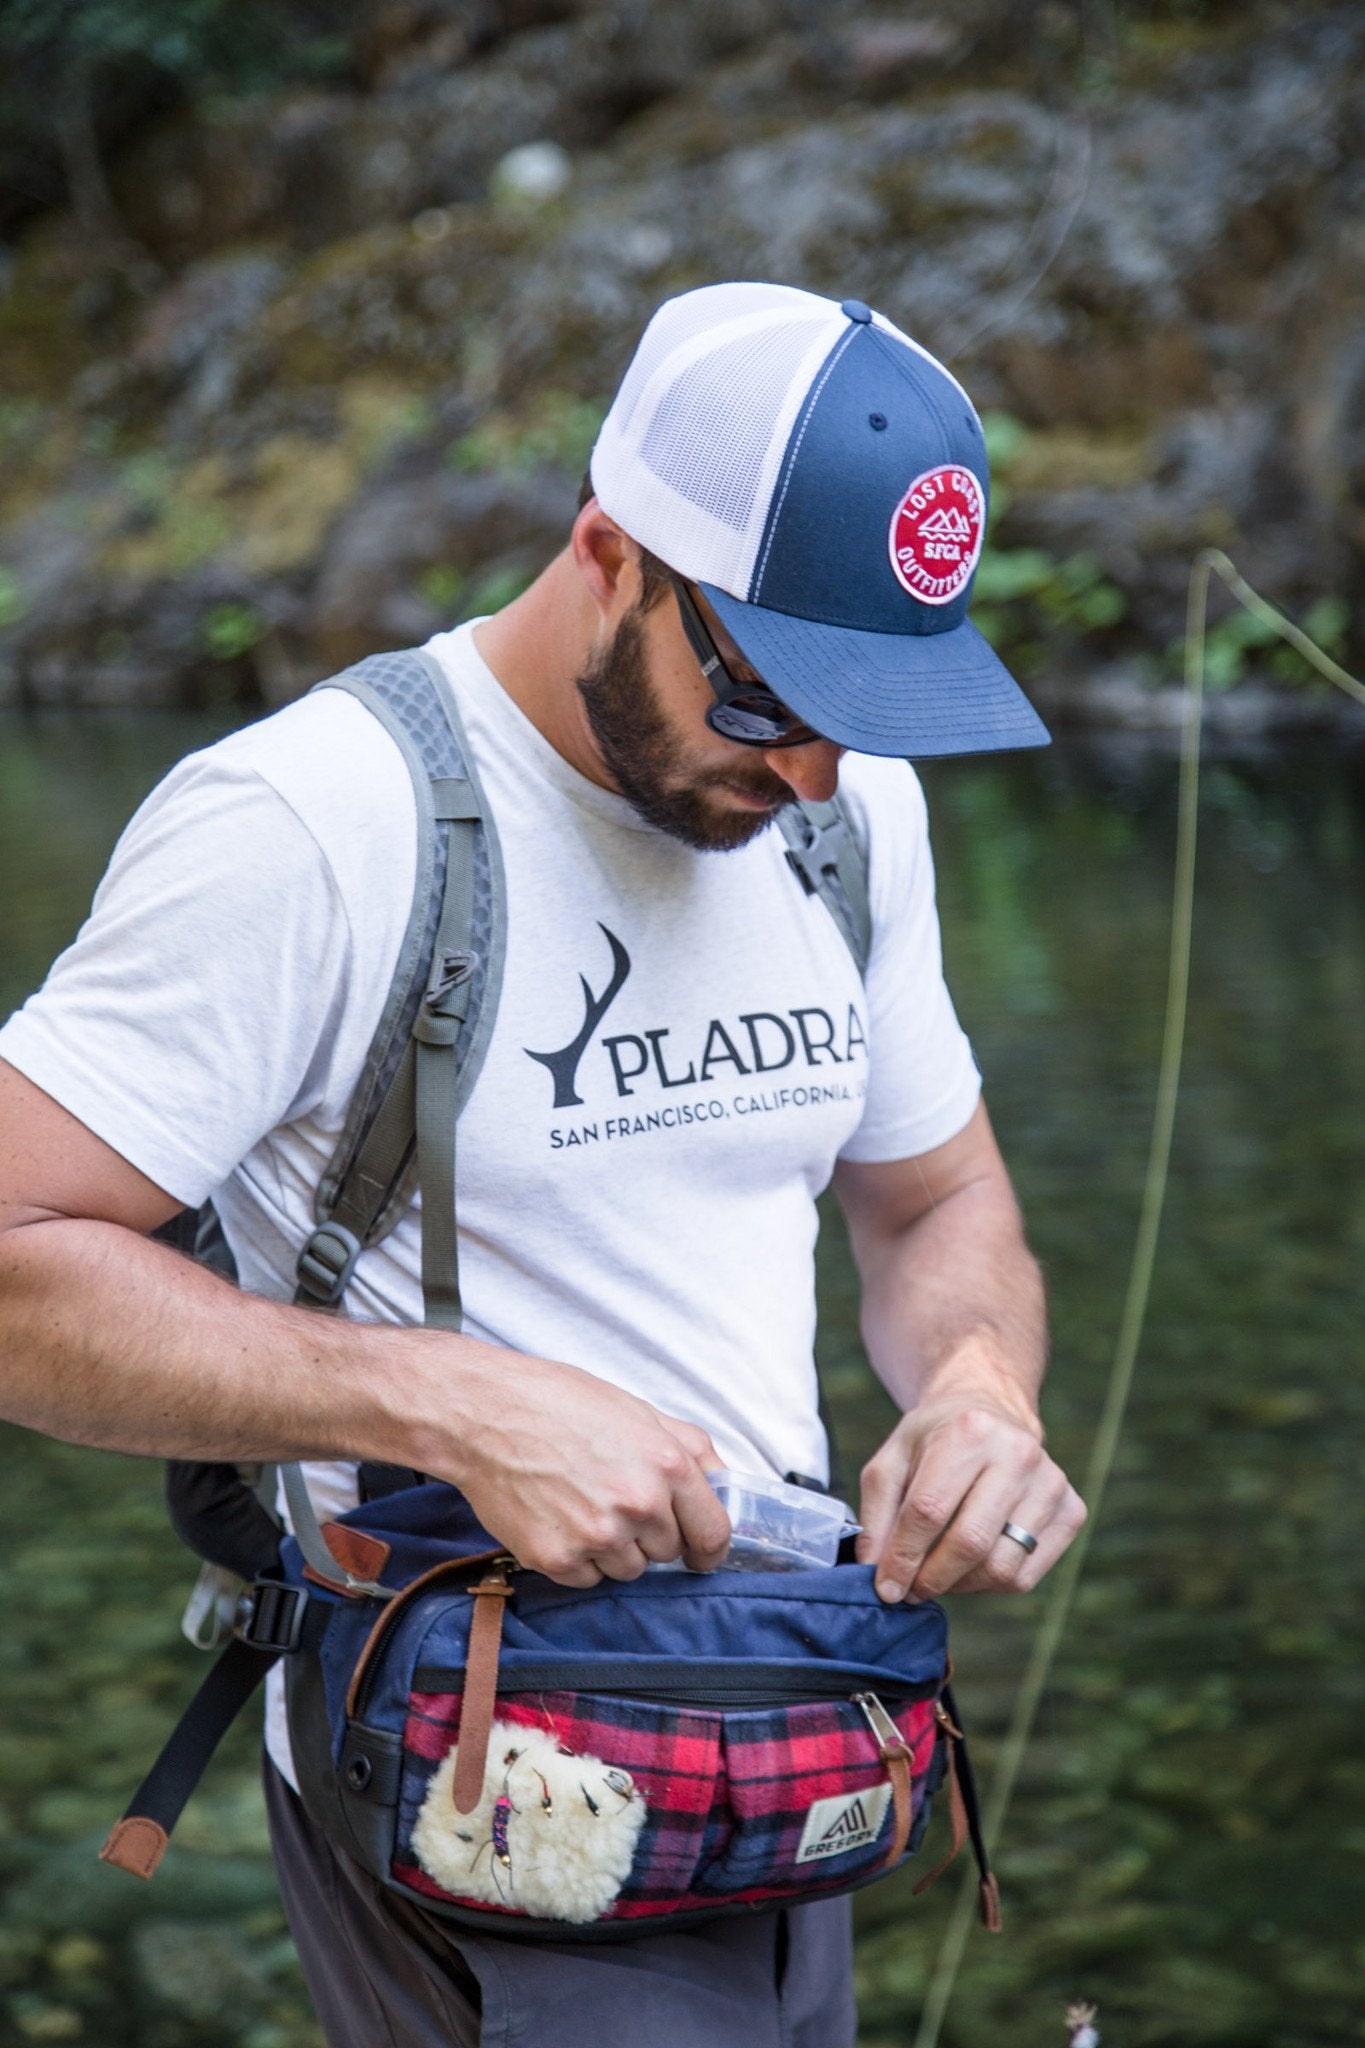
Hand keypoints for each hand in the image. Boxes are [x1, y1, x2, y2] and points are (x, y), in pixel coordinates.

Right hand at [441, 1347, 731, 1586]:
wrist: (486, 1414)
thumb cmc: (561, 1403)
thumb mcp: (639, 1411)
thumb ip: (690, 1449)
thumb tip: (724, 1485)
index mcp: (668, 1465)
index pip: (713, 1534)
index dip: (709, 1548)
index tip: (701, 1553)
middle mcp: (639, 1505)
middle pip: (668, 1553)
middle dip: (650, 1534)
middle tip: (614, 1500)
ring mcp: (598, 1536)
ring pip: (629, 1570)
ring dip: (614, 1548)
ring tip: (581, 1504)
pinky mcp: (559, 1559)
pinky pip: (588, 1579)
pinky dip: (578, 1558)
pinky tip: (558, 1518)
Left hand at [856, 1363, 1084, 1602]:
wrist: (992, 1411)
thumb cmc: (936, 1439)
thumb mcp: (893, 1459)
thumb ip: (877, 1514)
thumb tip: (876, 1572)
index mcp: (969, 1432)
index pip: (930, 1510)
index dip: (903, 1557)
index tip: (885, 1587)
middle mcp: (1018, 1454)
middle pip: (971, 1542)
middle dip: (931, 1578)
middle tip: (909, 1590)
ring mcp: (1052, 1484)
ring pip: (1002, 1568)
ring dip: (961, 1585)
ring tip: (938, 1574)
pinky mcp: (1072, 1511)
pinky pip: (1026, 1575)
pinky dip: (990, 1584)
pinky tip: (971, 1566)